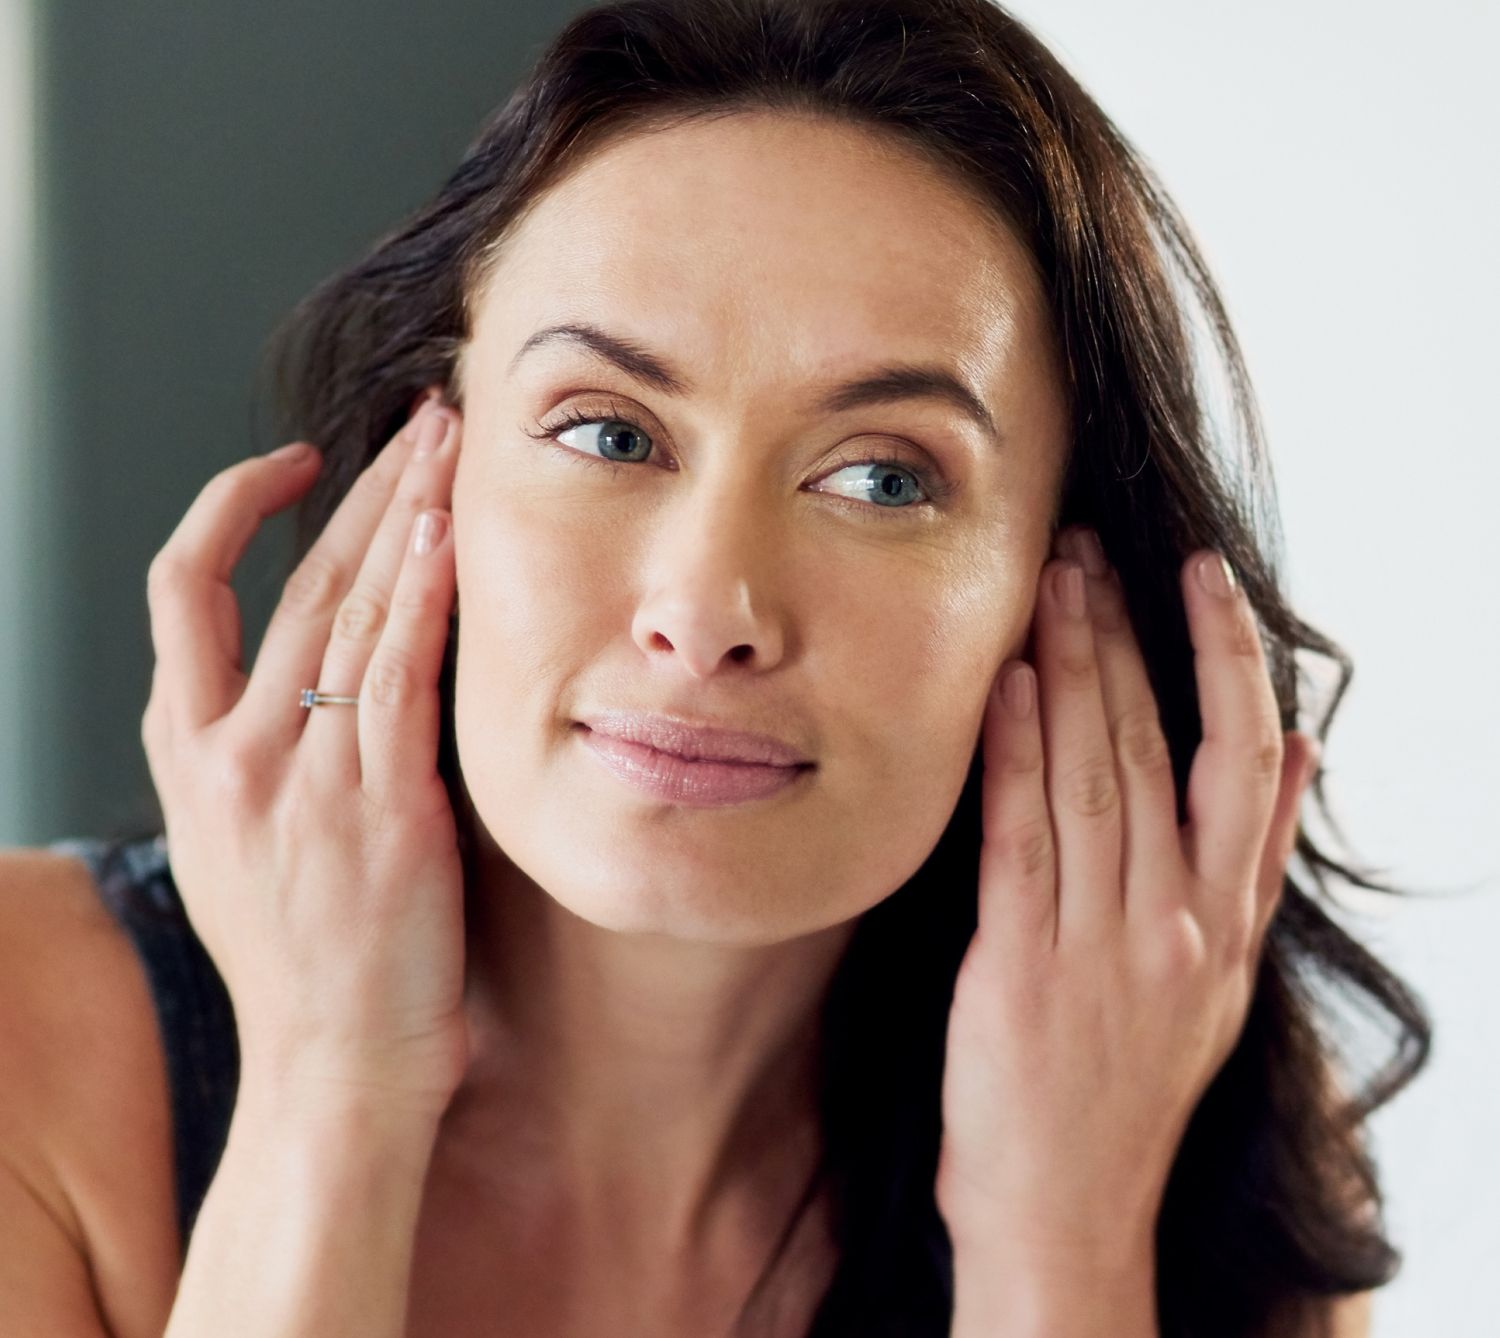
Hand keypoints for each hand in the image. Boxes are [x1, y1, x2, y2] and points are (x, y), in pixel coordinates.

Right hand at [141, 394, 468, 1116]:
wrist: (333, 1069)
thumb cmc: (306, 965)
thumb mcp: (240, 846)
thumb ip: (260, 753)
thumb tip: (314, 674)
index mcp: (189, 755)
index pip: (184, 591)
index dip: (232, 508)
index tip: (298, 462)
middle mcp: (232, 753)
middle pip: (293, 579)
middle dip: (364, 486)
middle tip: (421, 422)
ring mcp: (302, 780)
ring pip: (349, 609)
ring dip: (406, 513)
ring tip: (451, 445)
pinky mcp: (380, 809)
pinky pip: (400, 676)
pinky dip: (425, 597)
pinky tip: (452, 536)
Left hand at [934, 525, 1319, 1268]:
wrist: (1065, 1209)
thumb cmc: (1129, 1085)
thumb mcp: (1220, 980)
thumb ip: (1254, 866)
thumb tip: (1303, 752)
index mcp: (1224, 922)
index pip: (1245, 761)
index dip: (1227, 660)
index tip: (1201, 579)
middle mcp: (1174, 924)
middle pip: (1155, 747)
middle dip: (1121, 638)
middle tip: (1090, 551)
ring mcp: (1099, 944)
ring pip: (1091, 775)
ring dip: (1068, 671)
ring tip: (1050, 585)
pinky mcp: (1020, 966)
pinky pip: (1021, 839)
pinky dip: (1012, 754)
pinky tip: (1001, 686)